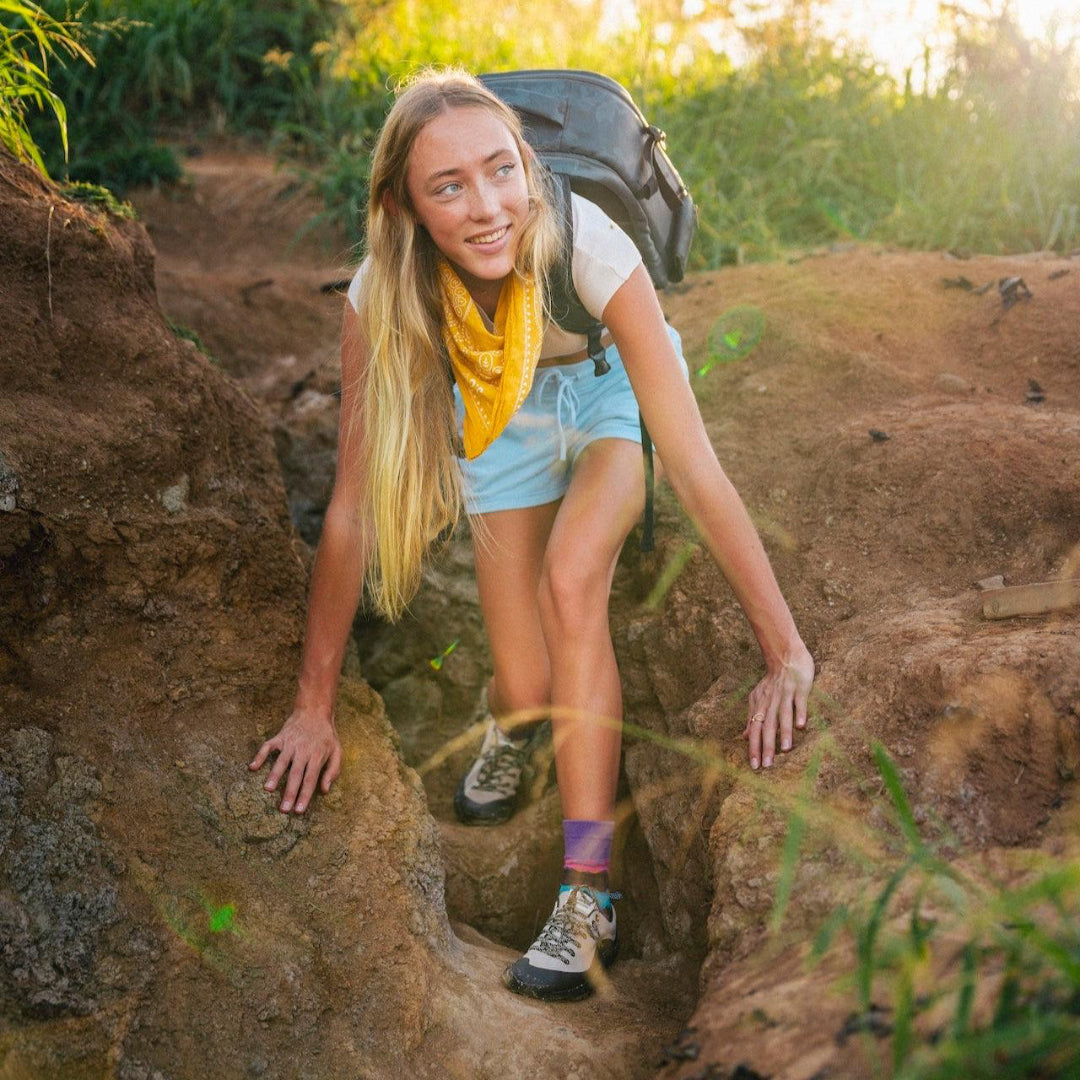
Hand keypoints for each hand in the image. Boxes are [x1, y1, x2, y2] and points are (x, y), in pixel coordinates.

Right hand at [248, 709, 341, 813]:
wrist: (315, 711)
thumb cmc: (326, 735)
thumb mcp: (337, 751)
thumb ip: (333, 771)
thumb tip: (325, 790)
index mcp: (318, 755)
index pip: (311, 779)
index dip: (305, 795)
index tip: (298, 810)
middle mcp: (303, 750)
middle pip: (296, 774)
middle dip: (289, 792)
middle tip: (283, 809)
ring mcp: (290, 743)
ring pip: (281, 761)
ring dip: (274, 775)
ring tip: (268, 789)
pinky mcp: (280, 737)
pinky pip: (268, 747)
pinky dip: (260, 756)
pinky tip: (252, 767)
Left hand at [742, 645, 814, 770]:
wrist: (785, 655)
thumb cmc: (773, 681)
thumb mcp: (758, 698)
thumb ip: (752, 716)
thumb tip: (745, 736)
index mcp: (760, 705)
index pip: (755, 730)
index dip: (754, 747)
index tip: (754, 766)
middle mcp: (771, 702)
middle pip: (767, 726)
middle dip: (766, 746)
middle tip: (766, 765)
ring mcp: (785, 694)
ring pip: (783, 715)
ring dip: (784, 732)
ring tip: (785, 750)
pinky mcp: (799, 688)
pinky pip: (799, 702)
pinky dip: (800, 713)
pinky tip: (801, 726)